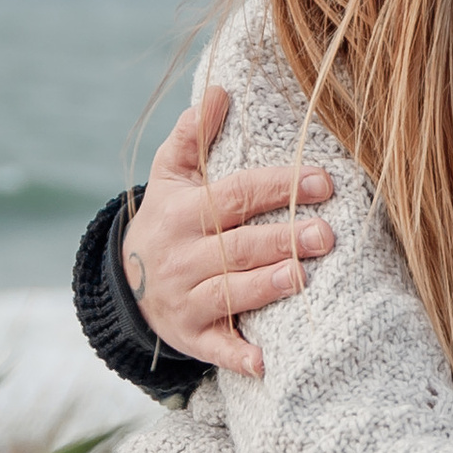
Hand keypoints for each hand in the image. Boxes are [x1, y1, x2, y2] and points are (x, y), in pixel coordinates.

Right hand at [122, 87, 333, 378]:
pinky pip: (215, 348)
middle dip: (282, 240)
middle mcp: (182, 257)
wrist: (126, 283)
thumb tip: (219, 90)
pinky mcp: (191, 336)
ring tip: (302, 278)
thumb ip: (192, 135)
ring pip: (228, 293)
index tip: (323, 182)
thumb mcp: (171, 176)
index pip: (237, 197)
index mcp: (184, 213)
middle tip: (326, 235)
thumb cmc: (168, 220)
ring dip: (265, 287)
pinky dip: (238, 355)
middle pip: (238, 246)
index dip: (280, 188)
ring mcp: (185, 299)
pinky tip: (264, 361)